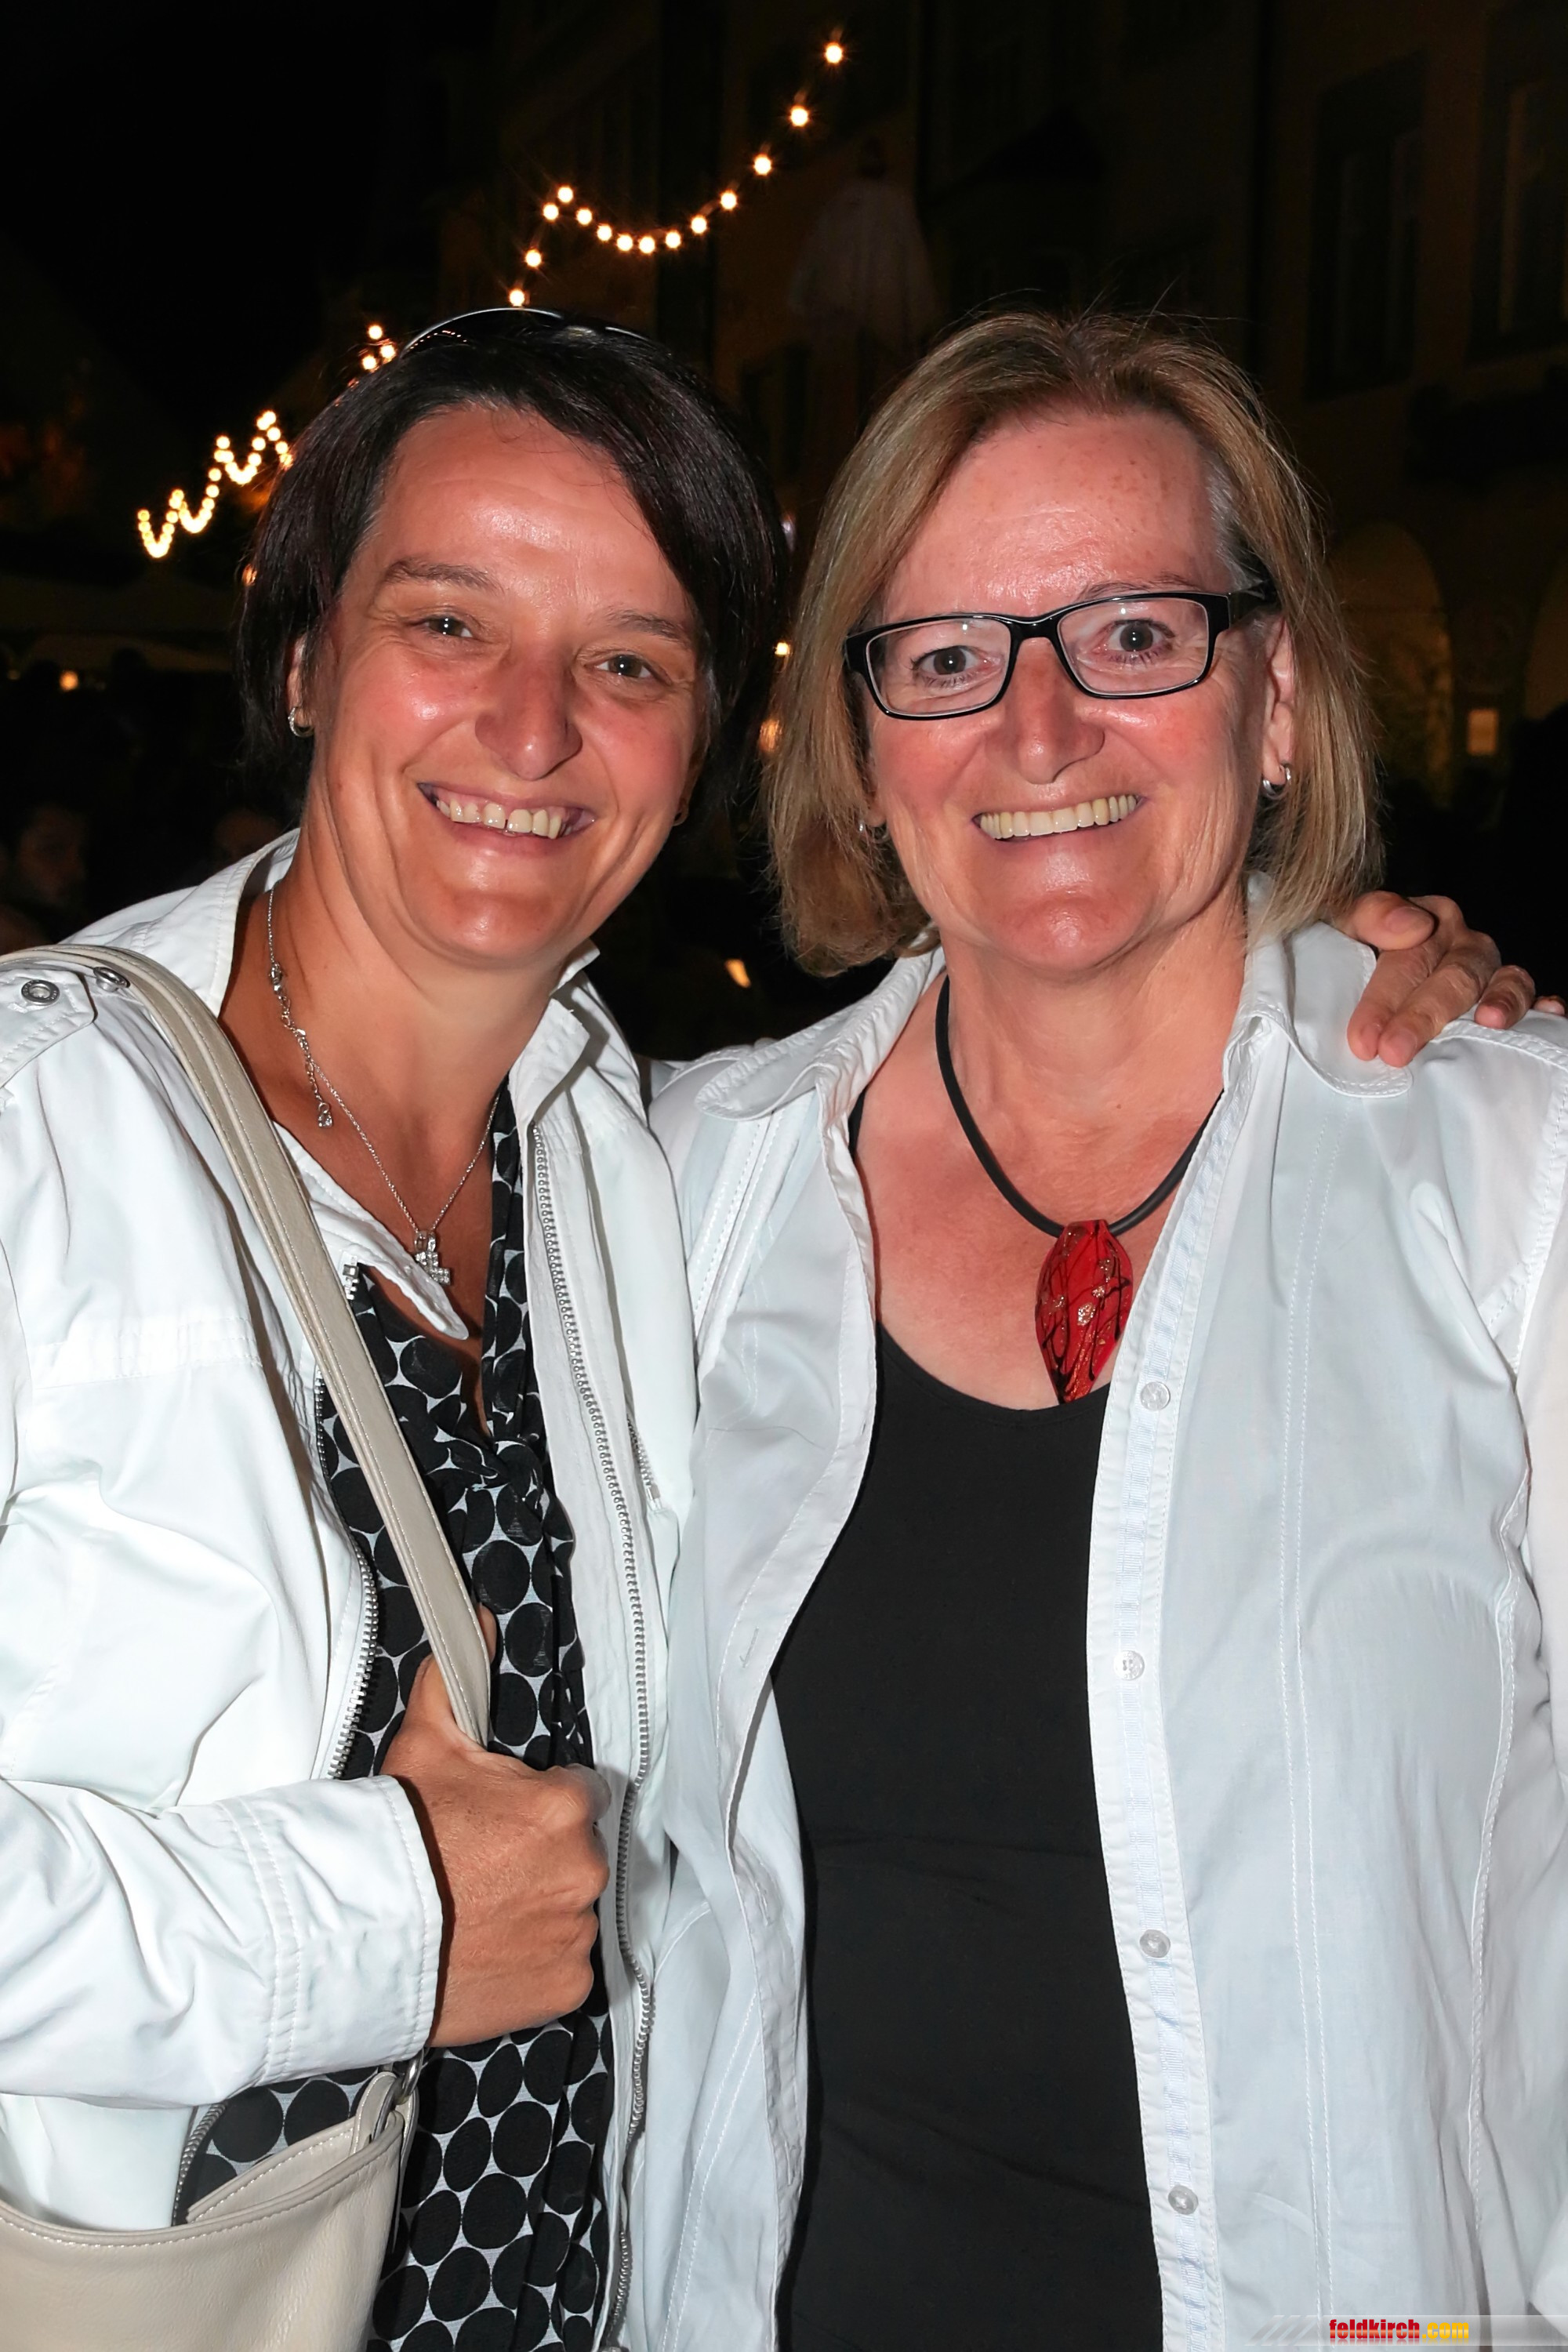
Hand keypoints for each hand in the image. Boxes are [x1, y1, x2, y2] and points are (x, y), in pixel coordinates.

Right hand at [383, 1616, 609, 2046]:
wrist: (361, 1933)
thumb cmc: (396, 1835)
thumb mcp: (425, 1743)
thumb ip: (458, 1678)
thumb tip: (484, 1617)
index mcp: (564, 1806)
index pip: (577, 1795)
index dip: (539, 1805)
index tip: (505, 1822)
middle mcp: (583, 1868)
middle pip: (576, 1852)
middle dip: (542, 1856)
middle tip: (486, 1868)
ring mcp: (575, 1932)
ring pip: (570, 1910)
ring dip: (540, 1909)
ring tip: (483, 1912)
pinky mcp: (565, 1985)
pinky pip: (563, 1966)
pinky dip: (535, 1961)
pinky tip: (491, 1950)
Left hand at [1338, 890, 1564, 1066]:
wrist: (1371, 966)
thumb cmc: (1361, 951)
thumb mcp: (1349, 924)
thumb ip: (1371, 916)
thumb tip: (1412, 926)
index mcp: (1430, 919)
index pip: (1408, 958)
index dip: (1384, 1000)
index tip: (1364, 1039)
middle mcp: (1466, 944)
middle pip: (1452, 977)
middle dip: (1424, 1016)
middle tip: (1394, 1052)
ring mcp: (1494, 972)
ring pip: (1504, 982)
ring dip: (1499, 1003)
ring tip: (1488, 1023)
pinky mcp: (1514, 998)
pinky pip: (1535, 998)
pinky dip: (1544, 1007)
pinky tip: (1549, 1013)